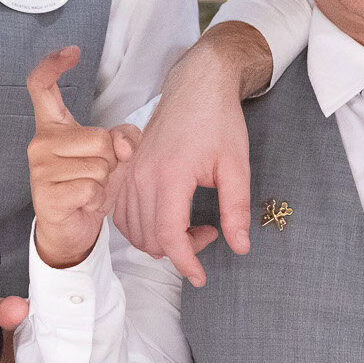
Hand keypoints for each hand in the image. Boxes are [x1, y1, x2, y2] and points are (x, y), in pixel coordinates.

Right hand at [27, 45, 121, 269]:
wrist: (72, 229)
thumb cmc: (90, 184)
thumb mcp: (114, 155)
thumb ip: (124, 137)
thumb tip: (121, 146)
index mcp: (53, 127)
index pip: (42, 88)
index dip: (53, 65)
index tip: (72, 52)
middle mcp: (40, 143)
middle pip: (99, 137)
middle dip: (110, 159)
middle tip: (95, 174)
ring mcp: (39, 169)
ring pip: (98, 165)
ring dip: (103, 182)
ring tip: (88, 189)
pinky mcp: (45, 195)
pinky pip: (90, 188)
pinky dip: (96, 199)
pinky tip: (82, 204)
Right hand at [117, 22, 268, 286]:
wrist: (197, 85)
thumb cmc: (219, 121)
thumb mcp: (236, 167)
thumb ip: (237, 210)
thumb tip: (240, 247)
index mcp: (170, 176)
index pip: (169, 237)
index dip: (186, 264)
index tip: (202, 277)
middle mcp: (142, 176)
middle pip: (150, 239)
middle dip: (180, 250)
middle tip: (211, 231)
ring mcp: (130, 172)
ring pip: (134, 231)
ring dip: (162, 239)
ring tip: (193, 223)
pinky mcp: (126, 169)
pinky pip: (124, 214)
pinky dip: (143, 226)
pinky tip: (170, 216)